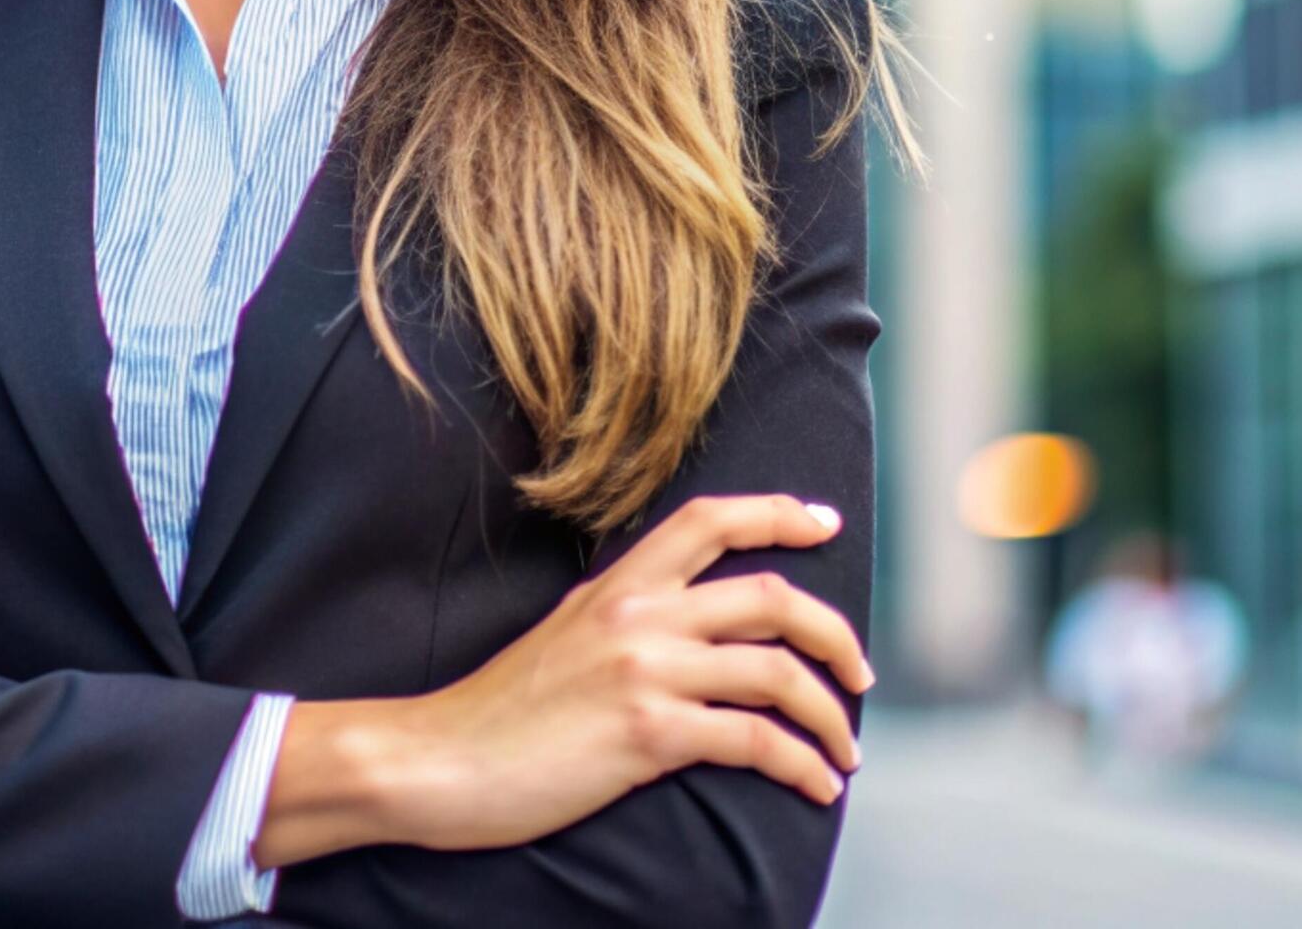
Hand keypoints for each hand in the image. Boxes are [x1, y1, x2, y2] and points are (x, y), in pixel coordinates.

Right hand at [284, 493, 869, 858]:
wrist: (440, 760)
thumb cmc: (501, 713)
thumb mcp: (564, 636)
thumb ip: (625, 621)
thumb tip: (686, 631)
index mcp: (619, 585)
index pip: (711, 520)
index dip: (779, 514)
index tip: (826, 524)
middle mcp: (640, 616)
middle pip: (772, 598)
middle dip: (836, 636)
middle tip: (861, 673)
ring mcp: (645, 672)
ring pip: (778, 672)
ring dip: (831, 714)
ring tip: (846, 750)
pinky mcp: (648, 734)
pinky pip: (755, 741)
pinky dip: (802, 764)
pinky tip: (817, 786)